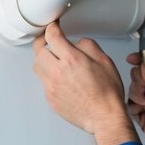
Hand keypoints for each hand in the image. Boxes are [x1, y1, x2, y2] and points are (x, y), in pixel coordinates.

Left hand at [33, 23, 134, 144]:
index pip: (52, 36)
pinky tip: (59, 77)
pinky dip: (48, 75)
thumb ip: (88, 46)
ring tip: (53, 59)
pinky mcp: (50, 98)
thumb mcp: (105, 61)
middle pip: (38, 50)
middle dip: (43, 42)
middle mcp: (57, 72)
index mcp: (71, 60)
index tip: (53, 26)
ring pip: (37, 66)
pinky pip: (43, 82)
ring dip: (43, 59)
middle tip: (49, 40)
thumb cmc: (107, 93)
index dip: (52, 27)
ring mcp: (51, 87)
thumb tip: (77, 43)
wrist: (104, 117)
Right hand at [124, 53, 144, 144]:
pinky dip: (134, 107)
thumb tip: (142, 66)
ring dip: (137, 96)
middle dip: (138, 82)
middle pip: (138, 76)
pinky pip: (130, 105)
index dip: (141, 59)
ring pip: (133, 90)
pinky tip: (143, 111)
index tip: (131, 59)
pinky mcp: (142, 113)